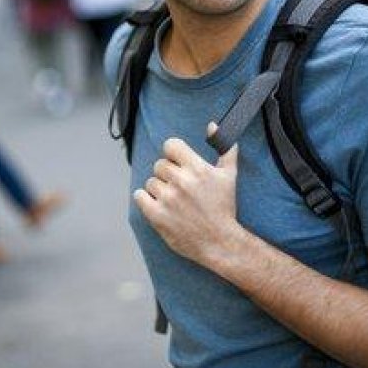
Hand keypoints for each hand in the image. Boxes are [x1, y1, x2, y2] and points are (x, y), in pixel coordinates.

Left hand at [133, 122, 241, 267]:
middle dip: (168, 175)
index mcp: (198, 169)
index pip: (170, 145)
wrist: (219, 242)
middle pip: (159, 165)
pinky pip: (139, 196)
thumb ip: (224, 147)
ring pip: (150, 181)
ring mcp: (168, 199)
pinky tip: (159, 205)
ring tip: (175, 201)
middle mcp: (182, 182)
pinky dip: (146, 200)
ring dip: (159, 189)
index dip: (173, 154)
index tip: (179, 165)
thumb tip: (212, 125)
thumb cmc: (224, 207)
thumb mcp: (229, 175)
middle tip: (181, 189)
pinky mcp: (157, 215)